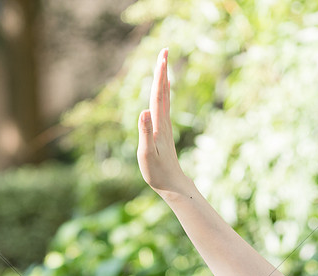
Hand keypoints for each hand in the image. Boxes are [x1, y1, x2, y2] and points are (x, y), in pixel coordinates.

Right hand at [137, 48, 193, 199]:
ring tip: (163, 64)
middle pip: (163, 90)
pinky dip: (163, 93)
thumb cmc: (158, 172)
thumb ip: (145, 132)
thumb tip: (144, 111)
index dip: (159, 74)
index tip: (162, 56)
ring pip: (165, 97)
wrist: (173, 184)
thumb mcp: (146, 153)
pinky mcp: (164, 131)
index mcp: (158, 124)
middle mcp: (164, 121)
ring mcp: (165, 125)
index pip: (158, 93)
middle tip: (164, 50)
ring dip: (164, 79)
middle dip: (163, 70)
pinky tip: (164, 90)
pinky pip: (164, 106)